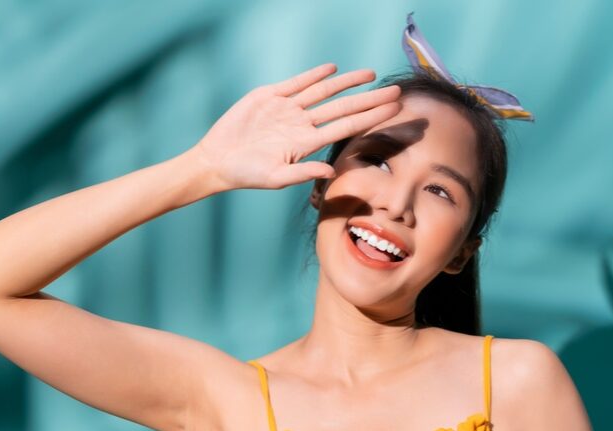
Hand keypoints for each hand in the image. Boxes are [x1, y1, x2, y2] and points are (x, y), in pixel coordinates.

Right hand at [192, 63, 401, 191]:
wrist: (217, 160)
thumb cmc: (246, 174)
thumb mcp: (276, 178)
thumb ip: (304, 172)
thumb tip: (332, 169)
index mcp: (307, 144)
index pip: (347, 127)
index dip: (371, 118)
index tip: (393, 111)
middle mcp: (302, 125)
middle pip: (343, 108)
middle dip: (370, 100)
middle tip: (395, 92)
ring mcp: (288, 110)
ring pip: (324, 92)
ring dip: (348, 83)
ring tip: (371, 75)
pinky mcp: (271, 96)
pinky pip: (297, 84)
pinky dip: (314, 76)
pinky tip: (332, 70)